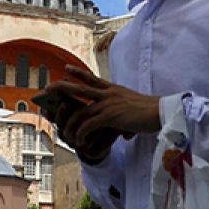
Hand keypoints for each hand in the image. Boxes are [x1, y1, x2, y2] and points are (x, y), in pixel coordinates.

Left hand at [47, 65, 161, 151]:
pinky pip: (89, 124)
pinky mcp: (110, 116)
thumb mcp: (133, 108)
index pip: (92, 78)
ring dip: (71, 123)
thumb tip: (123, 131)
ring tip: (65, 132)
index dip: (78, 73)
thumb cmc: (150, 112)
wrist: (160, 113)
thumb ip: (124, 116)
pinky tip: (80, 140)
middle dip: (62, 88)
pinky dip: (82, 133)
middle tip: (48, 88)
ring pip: (82, 110)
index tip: (66, 68)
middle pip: (80, 88)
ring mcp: (108, 103)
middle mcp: (108, 93)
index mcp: (113, 89)